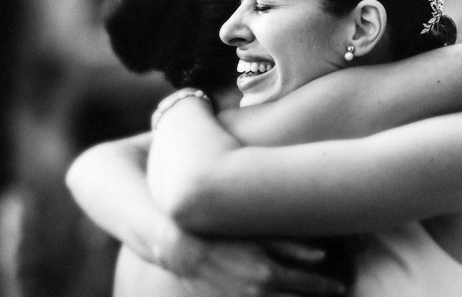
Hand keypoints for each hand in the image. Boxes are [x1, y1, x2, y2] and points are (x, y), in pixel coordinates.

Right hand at [158, 225, 346, 296]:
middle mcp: (260, 292)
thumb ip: (291, 246)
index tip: (340, 287)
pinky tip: (281, 294)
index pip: (308, 285)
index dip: (327, 287)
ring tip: (306, 295)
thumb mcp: (258, 238)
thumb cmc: (224, 239)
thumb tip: (322, 254)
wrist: (187, 254)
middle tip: (332, 293)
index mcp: (269, 273)